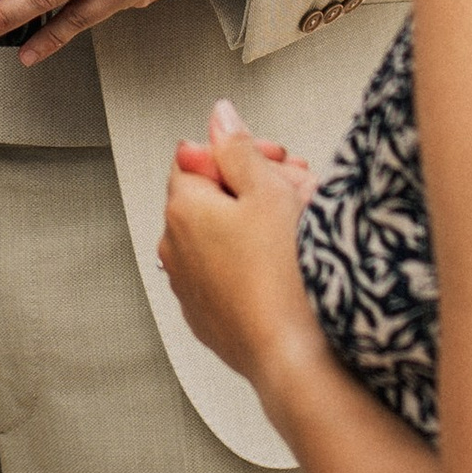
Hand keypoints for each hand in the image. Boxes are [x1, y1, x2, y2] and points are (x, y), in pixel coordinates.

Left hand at [159, 102, 319, 389]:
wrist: (291, 355)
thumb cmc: (281, 278)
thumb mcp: (267, 192)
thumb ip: (238, 148)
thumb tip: (219, 117)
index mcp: (183, 210)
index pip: (196, 156)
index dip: (239, 152)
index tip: (273, 160)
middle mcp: (175, 248)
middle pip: (210, 195)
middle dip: (253, 185)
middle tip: (294, 190)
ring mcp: (189, 286)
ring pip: (220, 235)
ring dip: (254, 223)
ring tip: (296, 229)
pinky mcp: (208, 316)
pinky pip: (225, 272)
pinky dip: (249, 261)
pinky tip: (283, 265)